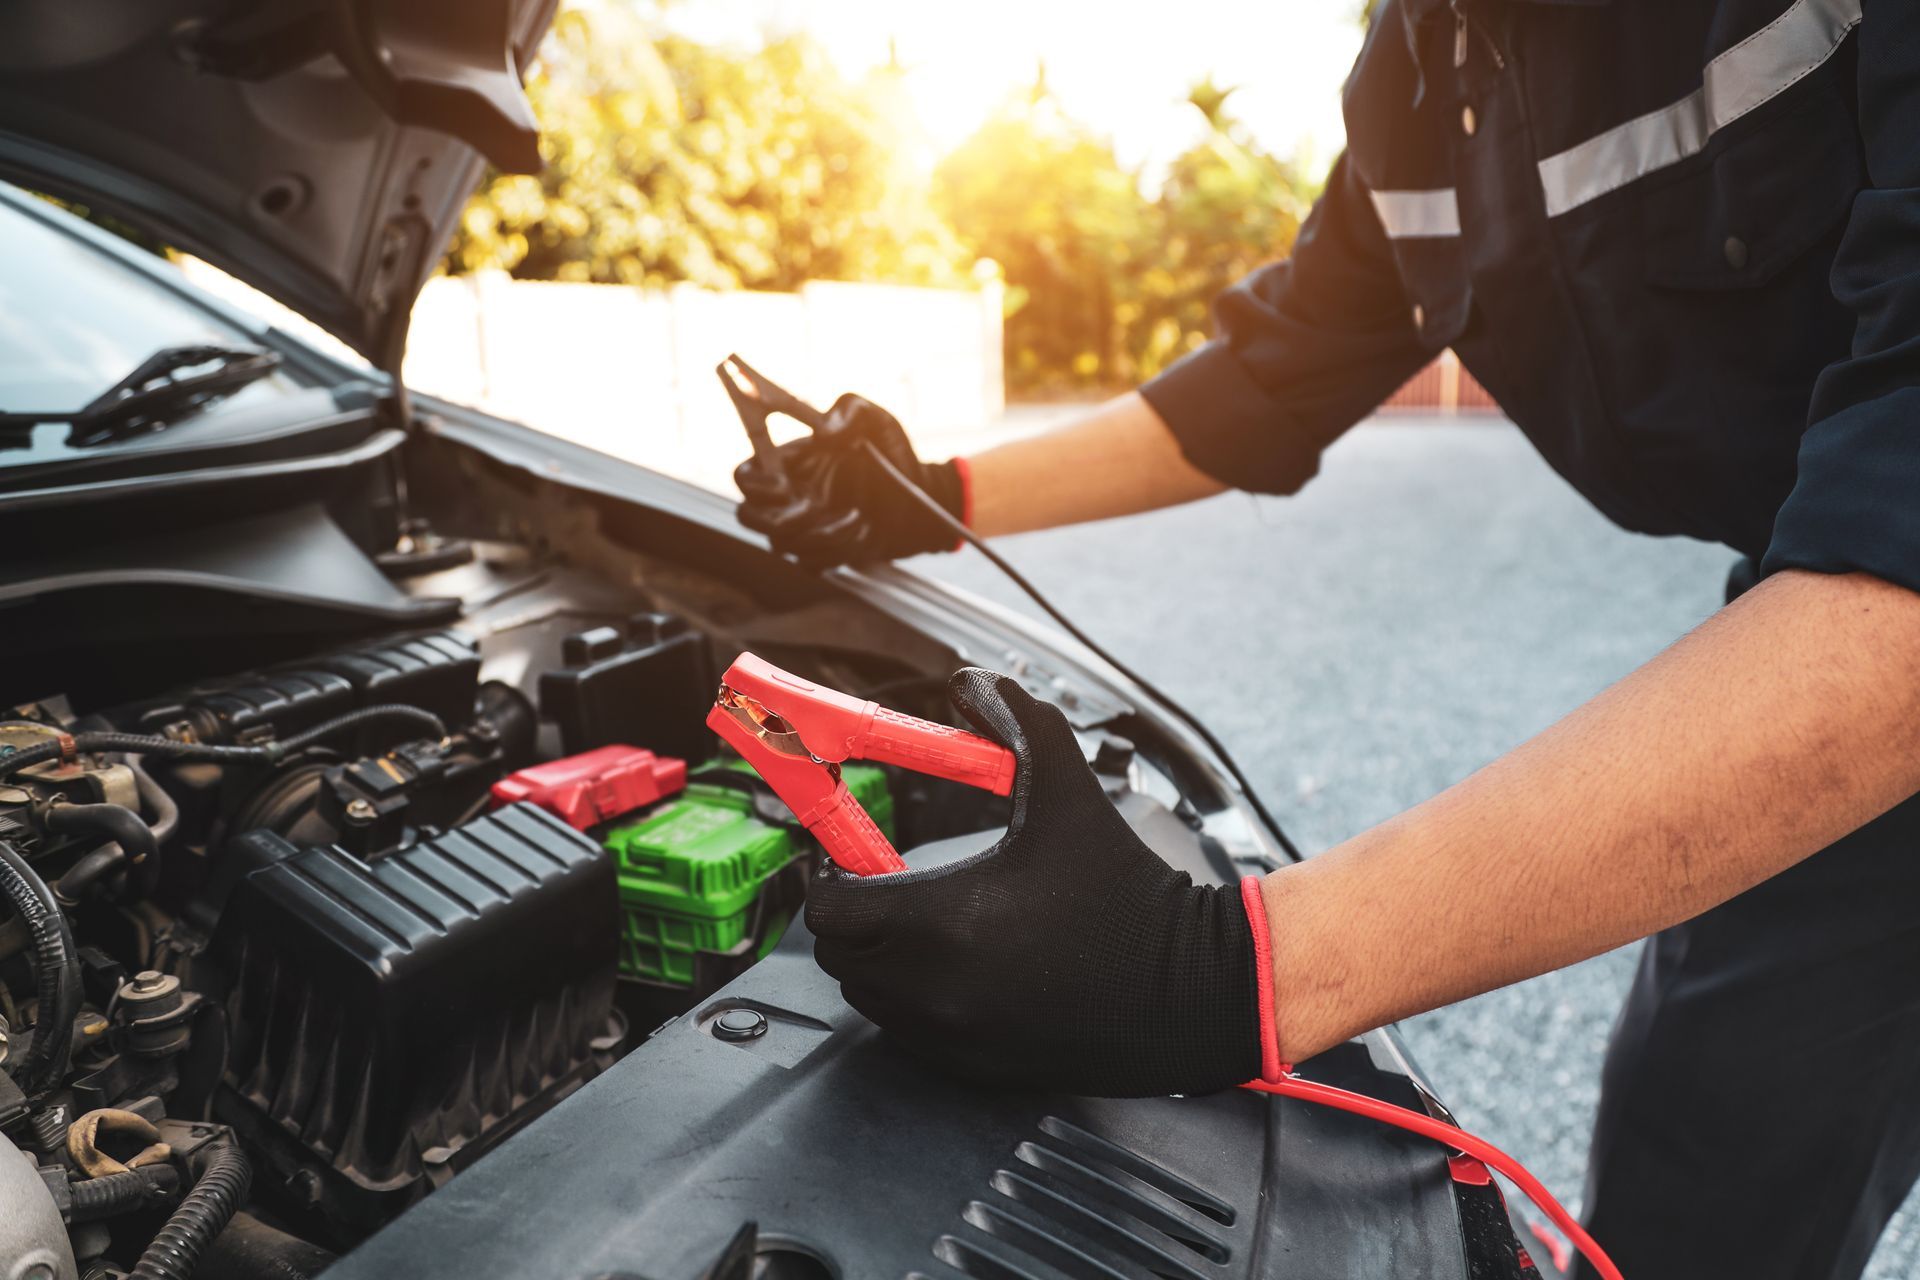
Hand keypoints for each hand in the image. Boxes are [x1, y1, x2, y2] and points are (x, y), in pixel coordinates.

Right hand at [734, 393, 967, 565]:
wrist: (920, 496)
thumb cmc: (892, 452)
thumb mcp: (875, 419)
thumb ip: (848, 410)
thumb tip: (825, 428)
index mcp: (788, 463)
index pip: (744, 476)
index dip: (753, 484)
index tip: (784, 484)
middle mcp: (787, 497)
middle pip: (747, 517)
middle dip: (773, 520)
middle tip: (810, 509)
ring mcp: (802, 528)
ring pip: (783, 545)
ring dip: (821, 534)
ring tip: (858, 515)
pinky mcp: (822, 553)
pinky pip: (810, 564)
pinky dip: (835, 552)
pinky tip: (862, 532)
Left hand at [806, 668, 1280, 1096]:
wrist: (1187, 990)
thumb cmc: (1127, 894)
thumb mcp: (1069, 793)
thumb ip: (1018, 724)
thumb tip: (973, 683)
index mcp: (941, 921)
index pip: (831, 906)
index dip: (835, 875)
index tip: (857, 857)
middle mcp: (933, 989)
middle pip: (838, 953)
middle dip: (852, 915)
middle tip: (886, 886)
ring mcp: (950, 1037)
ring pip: (869, 996)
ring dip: (878, 959)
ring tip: (925, 926)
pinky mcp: (971, 1068)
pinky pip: (906, 1033)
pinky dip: (913, 1001)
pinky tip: (957, 969)